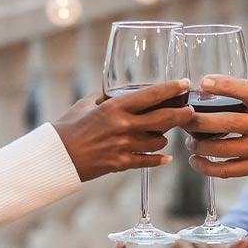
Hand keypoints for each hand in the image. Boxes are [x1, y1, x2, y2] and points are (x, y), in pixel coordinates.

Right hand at [52, 81, 192, 181]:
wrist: (57, 156)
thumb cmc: (68, 127)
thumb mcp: (86, 104)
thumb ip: (106, 96)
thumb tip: (120, 89)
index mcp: (115, 108)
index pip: (151, 95)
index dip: (171, 89)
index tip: (184, 84)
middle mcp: (123, 126)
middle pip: (164, 119)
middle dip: (182, 114)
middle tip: (189, 111)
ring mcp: (124, 147)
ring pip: (159, 142)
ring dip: (164, 137)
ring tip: (164, 133)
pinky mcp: (121, 164)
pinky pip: (148, 161)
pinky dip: (158, 159)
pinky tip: (164, 157)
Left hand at [184, 77, 247, 203]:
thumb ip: (247, 103)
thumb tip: (207, 92)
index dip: (225, 84)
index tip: (203, 82)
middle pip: (225, 122)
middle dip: (197, 121)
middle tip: (182, 119)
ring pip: (221, 148)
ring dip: (199, 145)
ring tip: (190, 142)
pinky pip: (226, 170)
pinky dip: (206, 167)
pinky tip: (197, 161)